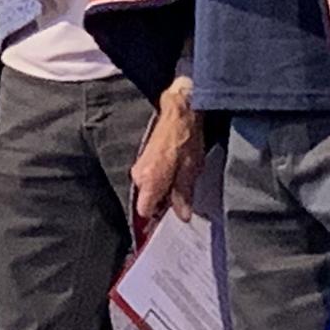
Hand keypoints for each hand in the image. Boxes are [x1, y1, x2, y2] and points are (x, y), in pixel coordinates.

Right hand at [132, 78, 204, 222]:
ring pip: (149, 190)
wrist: (180, 112)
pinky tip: (176, 170)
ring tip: (181, 180)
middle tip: (183, 196)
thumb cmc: (185, 140)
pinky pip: (150, 178)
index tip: (172, 214)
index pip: (144, 212)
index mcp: (149, 182)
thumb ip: (184, 196)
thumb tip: (182, 216)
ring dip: (163, 190)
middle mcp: (139, 176)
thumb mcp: (191, 172)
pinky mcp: (143, 159)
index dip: (158, 217)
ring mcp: (139, 166)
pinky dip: (161, 179)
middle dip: (163, 202)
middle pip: (147, 201)